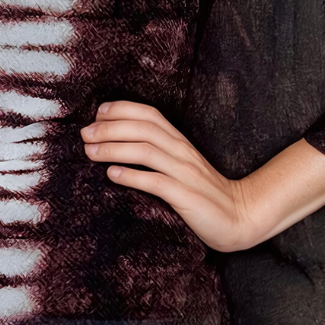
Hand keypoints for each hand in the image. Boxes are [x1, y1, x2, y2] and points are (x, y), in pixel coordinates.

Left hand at [80, 100, 250, 250]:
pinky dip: (132, 176)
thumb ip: (156, 152)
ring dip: (114, 149)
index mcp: (179, 141)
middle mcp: (182, 152)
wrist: (240, 216)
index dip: (121, 109)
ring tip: (90, 152)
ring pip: (146, 151)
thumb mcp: (180, 165)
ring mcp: (185, 173)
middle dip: (109, 128)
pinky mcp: (187, 197)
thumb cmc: (202, 192)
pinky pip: (156, 182)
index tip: (97, 114)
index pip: (149, 114)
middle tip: (84, 135)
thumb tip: (117, 144)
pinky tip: (112, 175)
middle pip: (143, 128)